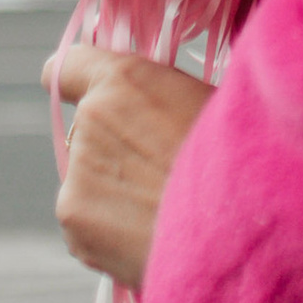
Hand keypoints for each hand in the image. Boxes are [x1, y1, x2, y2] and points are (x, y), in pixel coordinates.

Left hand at [46, 45, 212, 289]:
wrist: (232, 229)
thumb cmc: (235, 158)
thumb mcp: (205, 99)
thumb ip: (156, 96)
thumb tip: (146, 106)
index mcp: (122, 80)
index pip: (67, 66)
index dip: (80, 84)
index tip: (96, 100)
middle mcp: (88, 120)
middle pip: (86, 130)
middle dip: (114, 147)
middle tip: (158, 171)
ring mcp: (75, 174)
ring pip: (88, 178)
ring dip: (113, 190)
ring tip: (160, 210)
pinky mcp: (73, 222)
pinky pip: (85, 222)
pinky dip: (108, 231)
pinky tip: (146, 236)